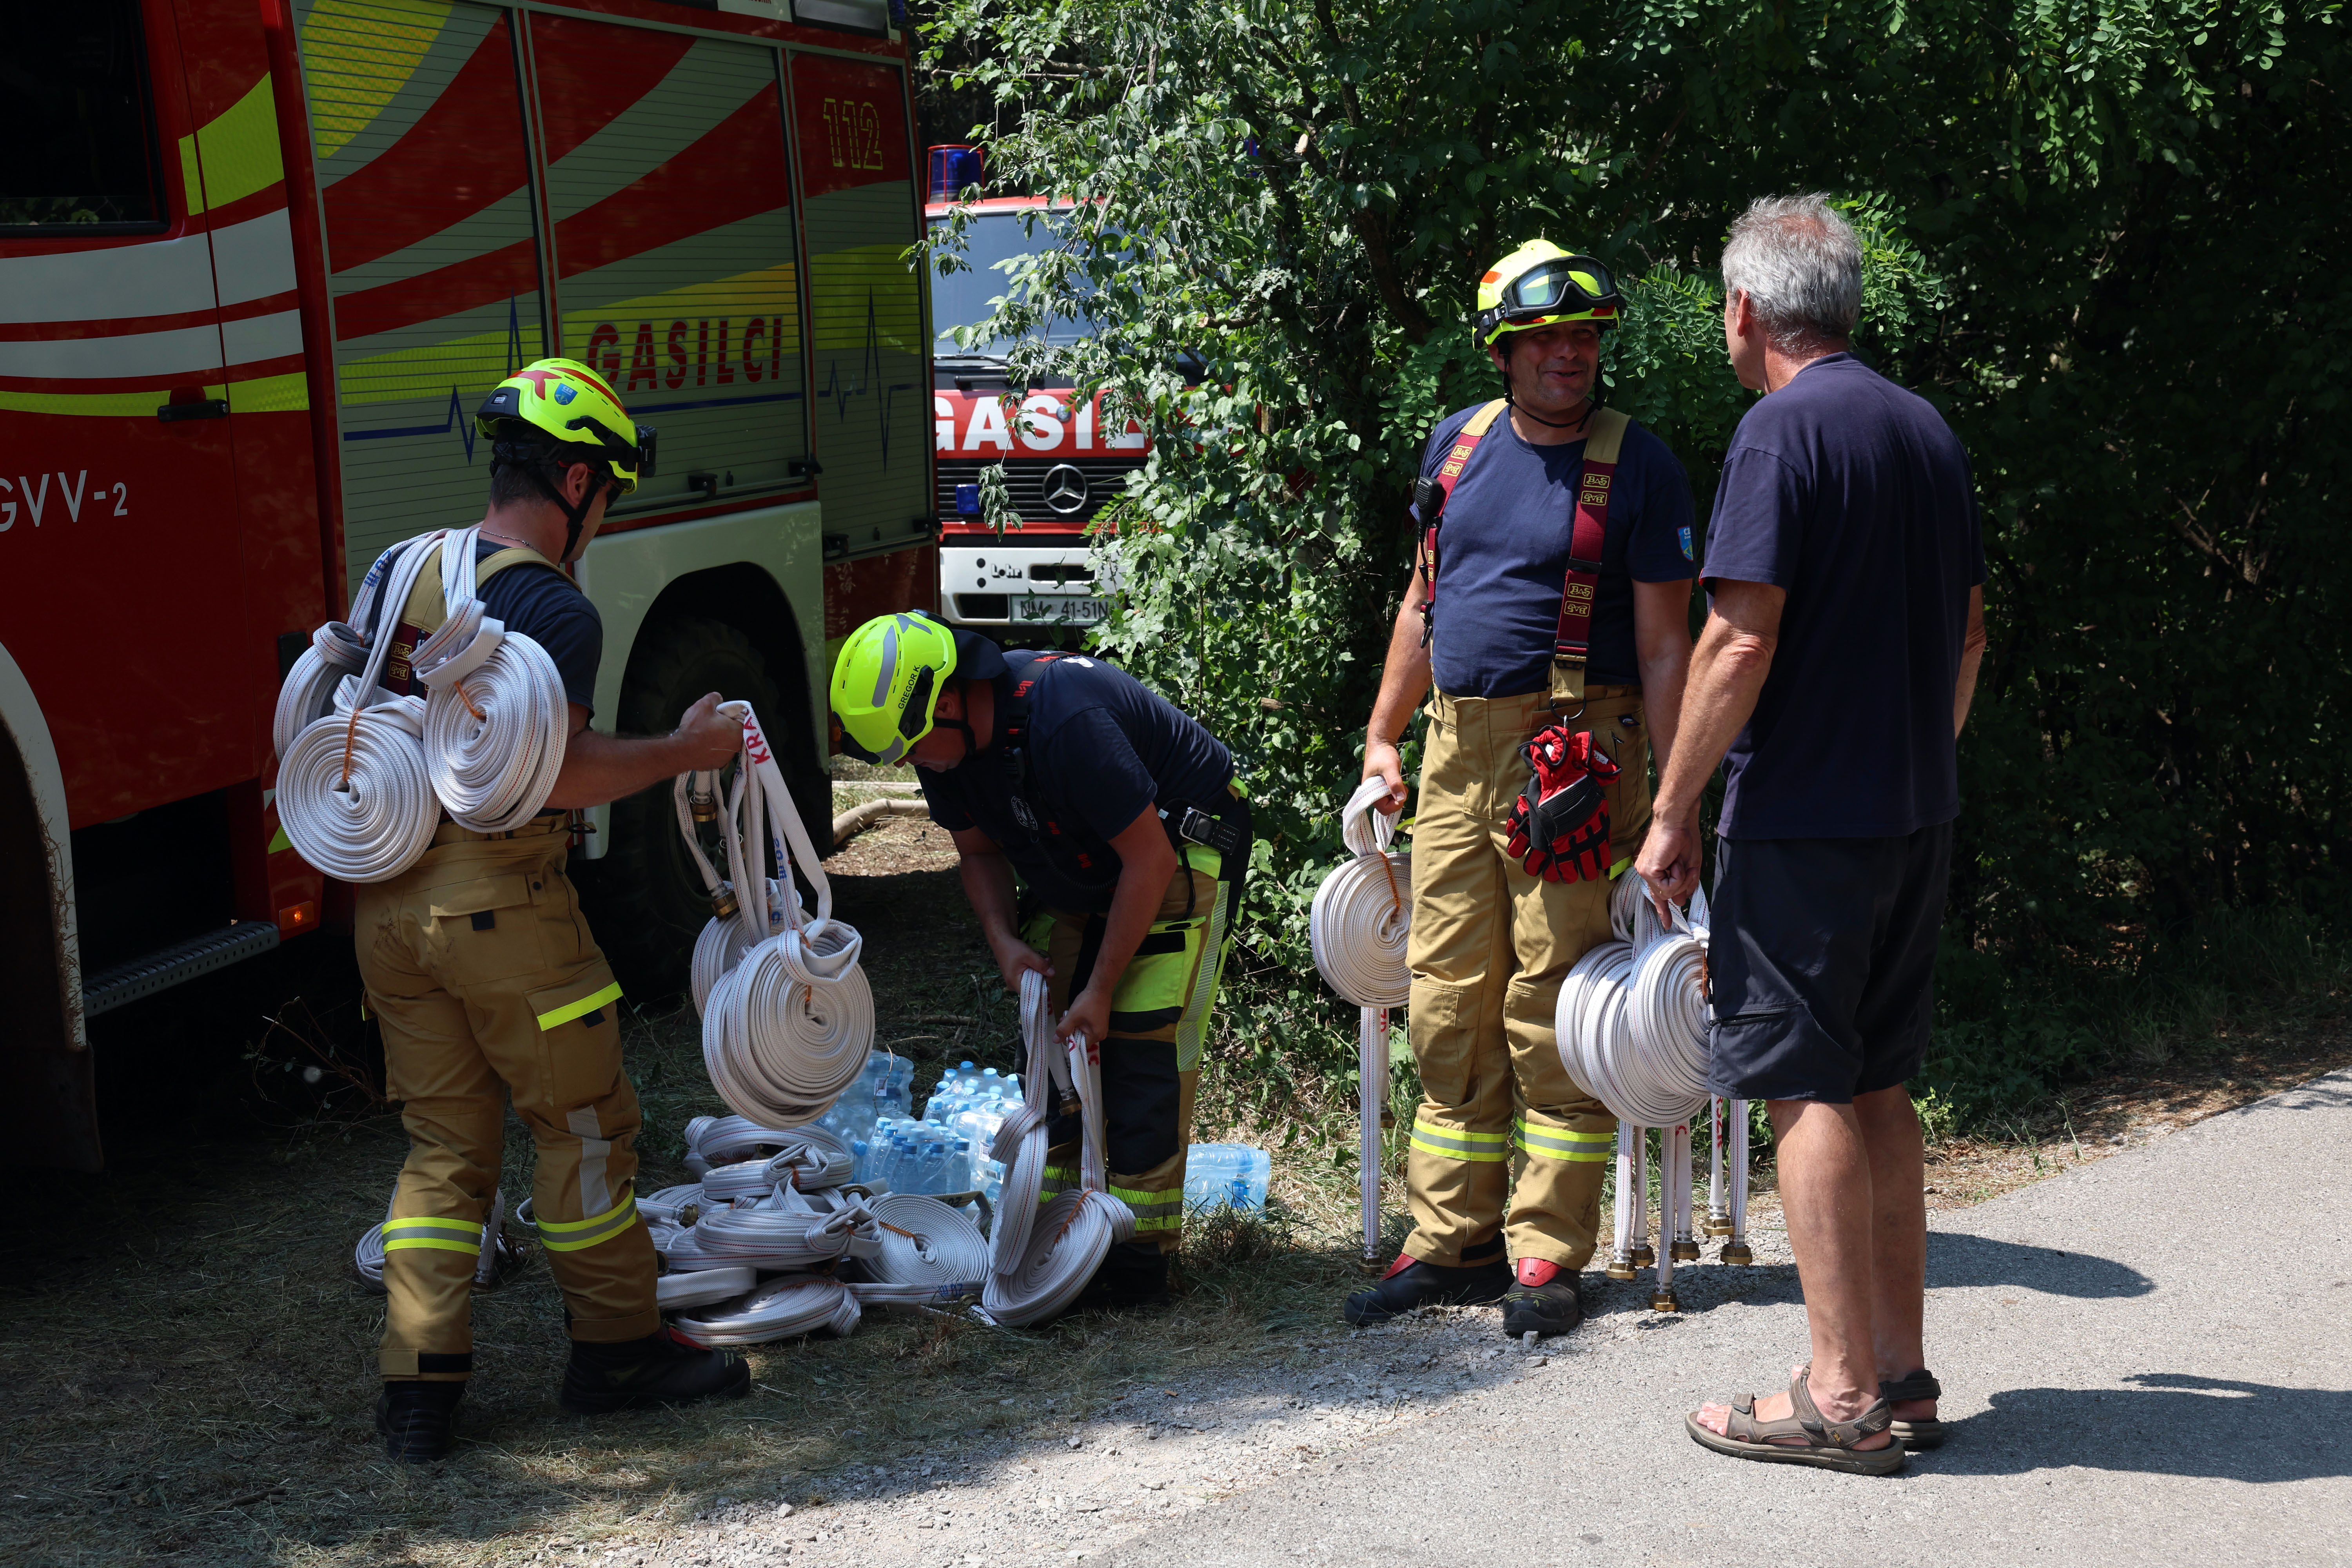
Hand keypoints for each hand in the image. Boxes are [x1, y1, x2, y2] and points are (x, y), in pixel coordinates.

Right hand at [671, 692, 741, 770]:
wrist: (681, 751)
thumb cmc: (695, 727)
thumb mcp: (704, 704)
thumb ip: (715, 698)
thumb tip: (719, 699)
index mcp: (738, 731)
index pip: (741, 720)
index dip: (730, 715)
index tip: (719, 715)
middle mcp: (736, 747)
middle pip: (734, 732)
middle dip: (724, 727)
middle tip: (710, 723)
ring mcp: (727, 758)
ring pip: (725, 743)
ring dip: (718, 738)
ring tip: (704, 734)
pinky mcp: (717, 765)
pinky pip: (717, 753)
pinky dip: (712, 749)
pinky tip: (701, 745)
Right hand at [989, 935, 1050, 993]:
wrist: (1001, 941)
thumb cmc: (1012, 948)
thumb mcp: (1028, 955)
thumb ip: (1041, 965)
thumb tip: (1053, 974)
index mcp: (1014, 982)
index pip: (1031, 993)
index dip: (1042, 986)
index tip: (1049, 975)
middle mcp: (1013, 985)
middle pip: (1032, 988)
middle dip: (1042, 977)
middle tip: (1048, 964)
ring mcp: (1014, 981)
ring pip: (1031, 982)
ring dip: (1039, 973)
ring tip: (1043, 961)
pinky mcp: (1016, 977)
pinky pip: (1028, 978)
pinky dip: (1034, 971)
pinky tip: (1036, 963)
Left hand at [1056, 984, 1109, 1051]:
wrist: (1100, 988)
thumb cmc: (1087, 1002)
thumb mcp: (1073, 1016)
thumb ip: (1063, 1029)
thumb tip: (1055, 1041)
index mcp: (1096, 1036)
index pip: (1080, 1046)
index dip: (1070, 1041)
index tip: (1063, 1032)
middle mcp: (1100, 1035)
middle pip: (1081, 1039)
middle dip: (1070, 1031)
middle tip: (1063, 1021)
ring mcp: (1101, 1028)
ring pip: (1083, 1031)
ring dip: (1073, 1026)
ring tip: (1066, 1016)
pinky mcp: (1099, 1022)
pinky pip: (1087, 1026)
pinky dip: (1079, 1022)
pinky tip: (1074, 1015)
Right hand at [1363, 738, 1405, 814]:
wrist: (1380, 743)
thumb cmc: (1383, 755)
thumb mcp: (1390, 768)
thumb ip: (1395, 783)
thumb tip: (1401, 798)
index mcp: (1369, 792)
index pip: (1383, 809)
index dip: (1395, 805)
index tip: (1401, 794)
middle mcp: (1372, 793)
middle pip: (1387, 806)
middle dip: (1397, 799)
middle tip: (1402, 787)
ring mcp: (1377, 790)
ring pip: (1390, 801)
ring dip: (1398, 794)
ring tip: (1400, 782)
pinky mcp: (1382, 786)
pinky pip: (1391, 794)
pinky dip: (1397, 790)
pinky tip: (1398, 781)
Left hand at [1634, 805, 1703, 924]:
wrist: (1678, 821)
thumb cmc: (1684, 838)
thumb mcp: (1689, 865)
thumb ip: (1685, 884)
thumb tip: (1681, 900)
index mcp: (1655, 869)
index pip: (1658, 893)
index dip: (1663, 909)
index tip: (1667, 923)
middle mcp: (1646, 871)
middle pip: (1666, 894)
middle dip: (1682, 884)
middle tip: (1686, 868)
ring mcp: (1645, 871)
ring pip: (1667, 893)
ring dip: (1681, 880)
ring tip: (1680, 863)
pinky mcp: (1647, 871)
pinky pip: (1666, 888)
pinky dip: (1677, 877)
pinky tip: (1675, 863)